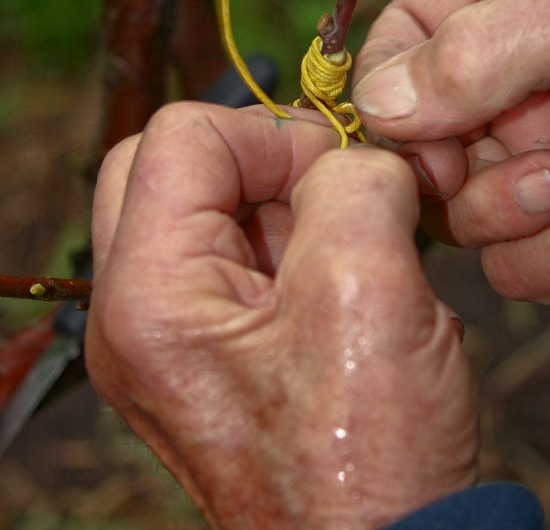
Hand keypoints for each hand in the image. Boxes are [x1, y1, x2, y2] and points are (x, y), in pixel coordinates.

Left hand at [86, 103, 477, 529]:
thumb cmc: (366, 458)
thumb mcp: (371, 287)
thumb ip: (356, 182)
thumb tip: (353, 156)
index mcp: (149, 292)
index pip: (181, 134)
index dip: (271, 135)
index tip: (341, 173)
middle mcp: (135, 308)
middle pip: (176, 163)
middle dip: (265, 161)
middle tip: (334, 197)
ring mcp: (168, 328)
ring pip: (211, 202)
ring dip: (290, 206)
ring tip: (356, 257)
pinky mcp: (206, 343)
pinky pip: (237, 252)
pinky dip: (297, 245)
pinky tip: (348, 287)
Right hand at [353, 0, 549, 301]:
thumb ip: (481, 46)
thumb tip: (375, 105)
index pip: (397, 44)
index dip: (390, 100)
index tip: (426, 144)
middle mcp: (506, 79)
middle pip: (416, 145)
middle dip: (466, 173)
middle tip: (533, 171)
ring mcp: (531, 155)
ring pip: (459, 216)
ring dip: (521, 213)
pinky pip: (515, 265)